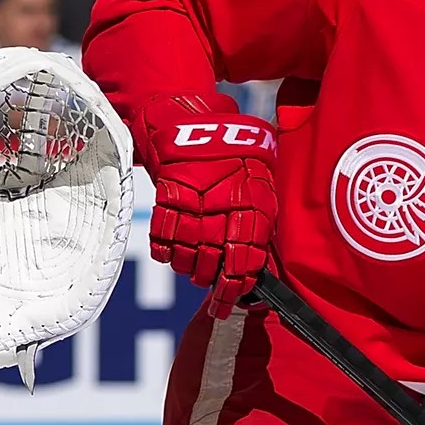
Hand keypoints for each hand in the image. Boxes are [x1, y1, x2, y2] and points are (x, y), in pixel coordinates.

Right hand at [131, 91, 277, 315]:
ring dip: (188, 269)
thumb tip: (259, 260)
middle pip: (212, 269)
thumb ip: (262, 220)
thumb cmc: (234, 153)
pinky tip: (172, 251)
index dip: (235, 289)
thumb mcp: (262, 181)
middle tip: (209, 283)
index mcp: (252, 211)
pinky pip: (162, 245)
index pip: (244, 266)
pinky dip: (166, 253)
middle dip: (209, 283)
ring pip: (185, 262)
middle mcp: (222, 216)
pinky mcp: (165, 205)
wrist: (193, 123)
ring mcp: (192, 212)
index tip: (229, 301)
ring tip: (192, 265)